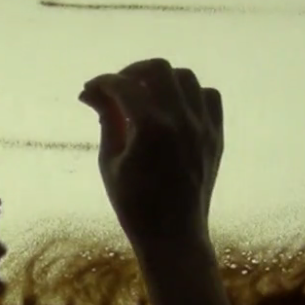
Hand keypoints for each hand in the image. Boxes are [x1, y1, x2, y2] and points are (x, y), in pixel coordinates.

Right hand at [79, 58, 223, 251]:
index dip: (101, 83)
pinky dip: (189, 95)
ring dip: (161, 80)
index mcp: (150, 126)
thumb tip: (94, 94)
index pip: (123, 85)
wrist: (174, 236)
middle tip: (116, 88)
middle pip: (157, 69)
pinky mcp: (216, 136)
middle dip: (131, 72)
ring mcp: (203, 126)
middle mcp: (181, 119)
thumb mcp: (109, 162)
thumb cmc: (133, 204)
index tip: (88, 92)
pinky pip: (209, 97)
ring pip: (185, 78)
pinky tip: (173, 109)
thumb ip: (107, 120)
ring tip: (145, 96)